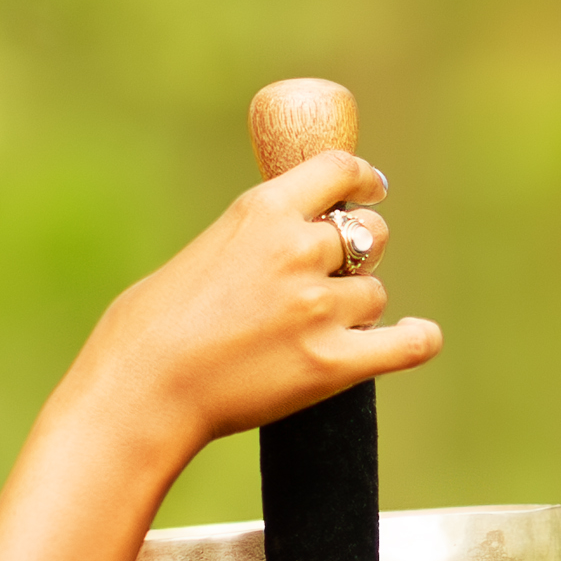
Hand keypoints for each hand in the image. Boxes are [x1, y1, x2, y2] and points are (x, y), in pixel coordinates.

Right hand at [76, 151, 443, 454]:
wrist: (142, 390)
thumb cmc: (149, 329)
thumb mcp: (205, 252)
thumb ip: (254, 243)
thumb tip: (283, 250)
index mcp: (262, 211)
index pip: (338, 170)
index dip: (362, 181)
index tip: (369, 191)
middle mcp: (298, 250)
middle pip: (368, 235)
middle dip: (357, 254)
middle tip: (333, 280)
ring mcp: (319, 306)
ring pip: (373, 295)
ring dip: (357, 308)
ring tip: (318, 331)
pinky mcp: (334, 362)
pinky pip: (407, 344)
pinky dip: (417, 339)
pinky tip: (418, 335)